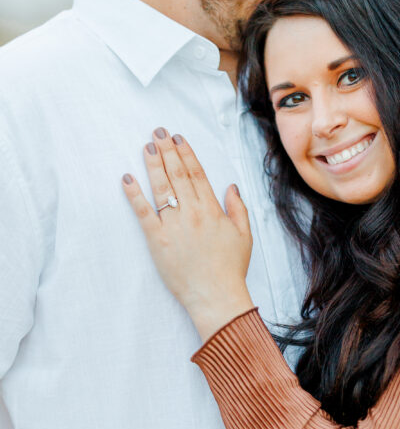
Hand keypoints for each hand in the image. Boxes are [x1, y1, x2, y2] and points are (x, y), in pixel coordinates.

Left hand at [123, 129, 254, 340]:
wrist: (216, 296)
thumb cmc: (230, 268)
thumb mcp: (244, 235)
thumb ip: (238, 208)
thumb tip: (230, 187)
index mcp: (212, 210)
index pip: (197, 174)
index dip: (187, 154)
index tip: (179, 138)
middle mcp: (192, 213)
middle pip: (177, 175)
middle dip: (167, 151)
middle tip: (159, 132)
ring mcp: (173, 225)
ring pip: (161, 188)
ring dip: (153, 165)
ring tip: (147, 146)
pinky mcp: (156, 240)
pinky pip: (143, 212)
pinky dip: (134, 194)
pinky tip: (127, 178)